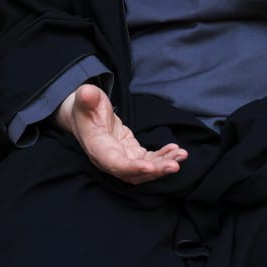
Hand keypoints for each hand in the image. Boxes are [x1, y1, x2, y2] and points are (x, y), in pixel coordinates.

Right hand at [54, 83, 187, 184]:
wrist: (87, 115)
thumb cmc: (86, 106)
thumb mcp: (85, 98)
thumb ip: (86, 96)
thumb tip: (87, 92)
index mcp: (97, 148)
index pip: (115, 164)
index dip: (132, 168)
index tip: (150, 167)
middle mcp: (109, 160)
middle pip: (133, 173)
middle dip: (155, 171)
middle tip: (174, 165)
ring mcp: (122, 159)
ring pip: (144, 170)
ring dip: (163, 165)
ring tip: (181, 155)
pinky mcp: (131, 155)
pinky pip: (149, 161)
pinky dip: (162, 157)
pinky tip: (175, 149)